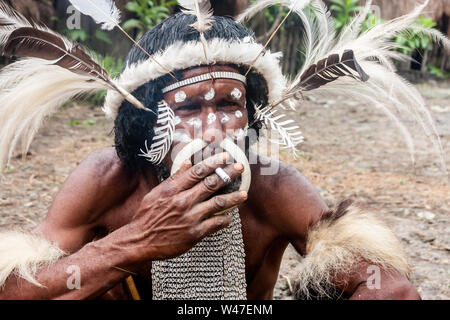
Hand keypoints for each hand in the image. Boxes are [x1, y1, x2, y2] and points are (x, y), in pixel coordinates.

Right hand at [125, 152, 246, 261]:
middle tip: (240, 168)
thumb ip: (174, 178)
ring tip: (243, 194)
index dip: (213, 163)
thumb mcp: (157, 193)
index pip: (197, 172)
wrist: (140, 241)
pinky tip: (229, 216)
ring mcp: (190, 217)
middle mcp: (183, 201)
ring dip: (233, 197)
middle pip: (211, 184)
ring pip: (217, 203)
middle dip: (228, 174)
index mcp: (173, 189)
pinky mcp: (194, 234)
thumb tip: (188, 163)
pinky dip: (224, 219)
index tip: (225, 157)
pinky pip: (215, 224)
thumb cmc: (147, 216)